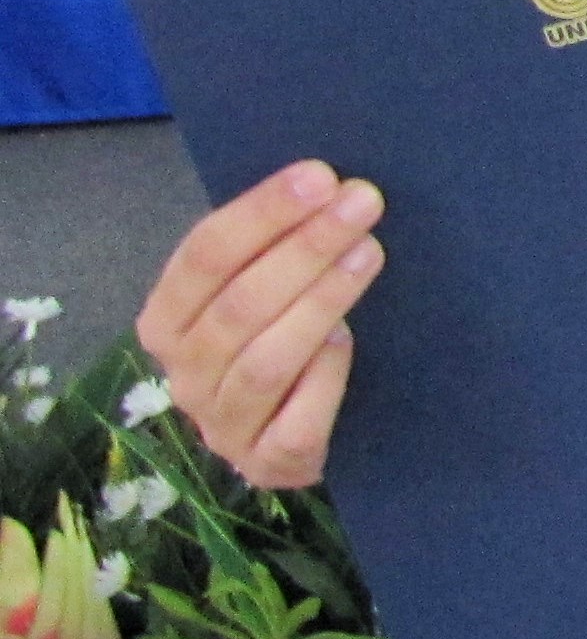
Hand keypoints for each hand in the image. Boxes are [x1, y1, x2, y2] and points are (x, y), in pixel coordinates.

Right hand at [135, 162, 384, 489]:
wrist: (296, 431)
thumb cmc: (277, 333)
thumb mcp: (260, 286)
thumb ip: (270, 246)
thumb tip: (326, 181)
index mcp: (166, 321)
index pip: (203, 256)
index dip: (262, 212)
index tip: (320, 175)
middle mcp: (184, 375)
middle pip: (239, 305)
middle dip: (306, 246)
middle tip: (362, 203)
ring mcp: (222, 425)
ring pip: (266, 360)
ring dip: (321, 300)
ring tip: (369, 253)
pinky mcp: (268, 462)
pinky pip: (297, 421)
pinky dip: (324, 377)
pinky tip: (347, 340)